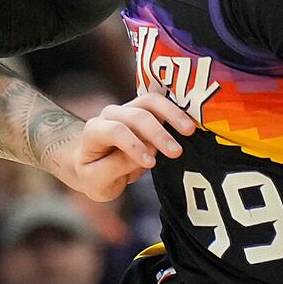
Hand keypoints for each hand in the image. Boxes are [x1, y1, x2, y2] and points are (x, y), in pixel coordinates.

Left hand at [61, 88, 195, 200]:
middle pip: (136, 115)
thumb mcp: (96, 181)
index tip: (150, 164)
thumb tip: (148, 153)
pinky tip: (191, 123)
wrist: (91, 161)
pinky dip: (177, 110)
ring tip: (189, 131)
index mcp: (94, 131)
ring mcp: (128, 109)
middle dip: (158, 133)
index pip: (115, 131)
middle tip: (176, 152)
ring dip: (172, 115)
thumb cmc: (93, 174)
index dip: (133, 145)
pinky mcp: (144, 110)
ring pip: (151, 102)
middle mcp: (110, 114)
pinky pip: (162, 103)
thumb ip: (116, 167)